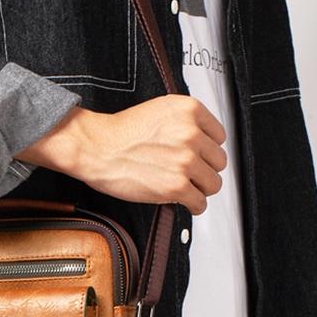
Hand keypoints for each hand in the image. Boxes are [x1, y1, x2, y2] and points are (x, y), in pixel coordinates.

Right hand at [15, 96, 227, 214]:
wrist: (97, 148)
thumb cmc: (120, 133)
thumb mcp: (159, 110)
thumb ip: (185, 122)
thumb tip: (203, 141)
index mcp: (189, 110)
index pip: (220, 136)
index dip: (208, 149)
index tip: (200, 156)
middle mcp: (191, 134)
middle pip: (219, 161)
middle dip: (205, 169)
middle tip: (191, 174)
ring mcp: (185, 160)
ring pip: (213, 183)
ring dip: (201, 188)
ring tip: (188, 188)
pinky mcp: (177, 186)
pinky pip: (200, 202)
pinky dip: (194, 206)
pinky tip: (186, 202)